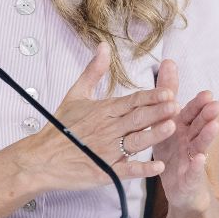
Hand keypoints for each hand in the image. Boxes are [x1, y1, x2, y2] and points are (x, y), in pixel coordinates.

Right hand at [15, 42, 177, 192]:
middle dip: (158, 111)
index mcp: (104, 110)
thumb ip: (94, 71)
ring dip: (154, 134)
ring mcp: (107, 151)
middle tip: (177, 105)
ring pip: (135, 141)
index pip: (132, 101)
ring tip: (171, 127)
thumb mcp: (76, 94)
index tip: (169, 91)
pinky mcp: (105, 171)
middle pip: (137, 118)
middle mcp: (107, 129)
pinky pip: (127, 170)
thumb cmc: (60, 127)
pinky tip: (159, 166)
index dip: (151, 96)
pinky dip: (143, 169)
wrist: (41, 157)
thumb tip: (103, 46)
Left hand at [150, 59, 218, 210]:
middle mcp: (190, 141)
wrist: (181, 190)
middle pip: (199, 126)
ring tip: (213, 125)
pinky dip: (195, 165)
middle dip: (207, 115)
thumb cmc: (173, 152)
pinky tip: (198, 158)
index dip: (199, 104)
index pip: (191, 112)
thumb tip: (168, 61)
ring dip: (207, 135)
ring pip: (199, 145)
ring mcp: (191, 160)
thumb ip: (168, 92)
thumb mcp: (168, 122)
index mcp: (183, 127)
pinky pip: (192, 171)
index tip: (207, 93)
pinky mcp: (189, 178)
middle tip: (215, 104)